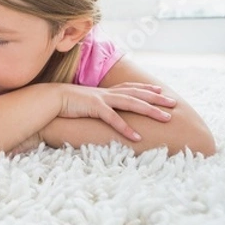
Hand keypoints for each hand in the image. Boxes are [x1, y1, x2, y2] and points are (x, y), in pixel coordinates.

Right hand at [58, 82, 175, 140]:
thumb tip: (100, 110)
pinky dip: (125, 127)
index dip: (146, 88)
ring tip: (165, 118)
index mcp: (105, 91)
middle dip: (156, 98)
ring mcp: (102, 99)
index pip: (130, 87)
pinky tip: (137, 137)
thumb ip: (95, 104)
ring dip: (150, 110)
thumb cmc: (66, 102)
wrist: (51, 98)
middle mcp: (107, 93)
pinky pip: (113, 118)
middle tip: (173, 103)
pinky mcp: (94, 107)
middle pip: (137, 94)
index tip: (160, 90)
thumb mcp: (85, 102)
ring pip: (131, 103)